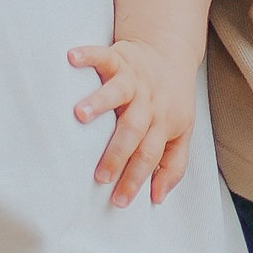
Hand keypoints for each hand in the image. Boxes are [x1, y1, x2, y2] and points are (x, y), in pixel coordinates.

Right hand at [68, 38, 193, 205]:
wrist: (171, 51)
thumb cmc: (172, 99)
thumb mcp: (181, 132)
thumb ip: (173, 165)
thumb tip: (158, 198)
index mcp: (163, 123)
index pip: (150, 155)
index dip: (136, 178)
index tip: (120, 201)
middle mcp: (149, 102)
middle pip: (134, 130)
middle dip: (118, 154)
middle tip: (101, 176)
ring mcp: (134, 80)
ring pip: (118, 92)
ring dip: (100, 102)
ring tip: (80, 115)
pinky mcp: (120, 58)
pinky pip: (103, 56)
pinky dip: (88, 55)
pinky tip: (71, 57)